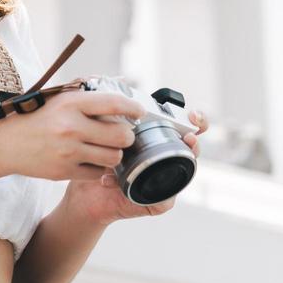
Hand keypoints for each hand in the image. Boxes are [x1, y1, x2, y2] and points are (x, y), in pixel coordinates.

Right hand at [0, 89, 144, 182]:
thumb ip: (87, 98)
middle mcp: (72, 126)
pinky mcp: (64, 171)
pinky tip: (93, 160)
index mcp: (71, 103)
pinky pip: (98, 173)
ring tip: (107, 149)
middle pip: (122, 135)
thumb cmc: (36, 117)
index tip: (140, 112)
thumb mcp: (59, 99)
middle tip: (123, 135)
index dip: (133, 108)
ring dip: (115, 154)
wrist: (6, 143)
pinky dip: (99, 168)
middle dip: (127, 136)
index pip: (114, 103)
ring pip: (114, 157)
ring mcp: (68, 151)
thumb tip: (119, 99)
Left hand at [62, 108, 208, 226]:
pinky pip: (165, 201)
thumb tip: (120, 79)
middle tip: (190, 136)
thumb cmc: (97, 157)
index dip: (196, 120)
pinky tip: (153, 188)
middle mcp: (165, 159)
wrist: (85, 193)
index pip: (186, 127)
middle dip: (195, 141)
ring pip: (185, 174)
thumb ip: (114, 106)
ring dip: (185, 164)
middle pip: (192, 149)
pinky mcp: (156, 202)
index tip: (192, 114)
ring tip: (178, 156)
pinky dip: (160, 196)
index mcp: (158, 140)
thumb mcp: (104, 130)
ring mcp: (164, 181)